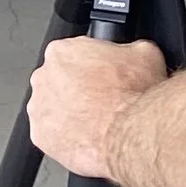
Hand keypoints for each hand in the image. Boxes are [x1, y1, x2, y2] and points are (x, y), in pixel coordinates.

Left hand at [27, 35, 167, 181]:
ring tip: (98, 122)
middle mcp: (44, 77)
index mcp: (62, 52)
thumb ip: (130, 48)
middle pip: (59, 81)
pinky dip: (68, 137)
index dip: (93, 67)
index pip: (73, 54)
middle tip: (103, 100)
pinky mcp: (41, 136)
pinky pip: (52, 135)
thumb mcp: (145, 54)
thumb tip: (134, 52)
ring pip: (53, 109)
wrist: (131, 134)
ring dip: (71, 113)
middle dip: (79, 90)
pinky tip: (88, 138)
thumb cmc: (133, 96)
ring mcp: (39, 108)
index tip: (104, 77)